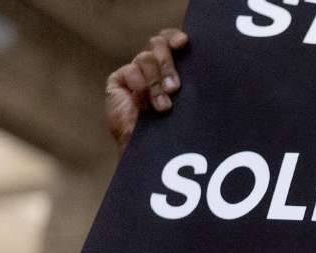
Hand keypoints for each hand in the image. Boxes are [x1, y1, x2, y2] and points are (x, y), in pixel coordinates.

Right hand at [106, 28, 189, 150]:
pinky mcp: (118, 81)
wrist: (149, 152)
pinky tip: (144, 104)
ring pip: (146, 59)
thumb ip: (185, 82)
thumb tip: (197, 61)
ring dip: (156, 83)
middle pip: (157, 44)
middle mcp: (151, 66)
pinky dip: (141, 86)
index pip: (170, 40)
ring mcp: (134, 72)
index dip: (174, 36)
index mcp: (170, 66)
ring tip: (163, 107)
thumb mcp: (184, 103)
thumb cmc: (172, 130)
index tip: (184, 43)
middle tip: (175, 87)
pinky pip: (131, 71)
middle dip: (168, 64)